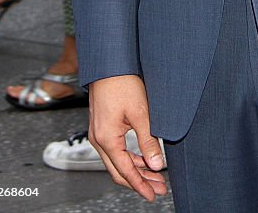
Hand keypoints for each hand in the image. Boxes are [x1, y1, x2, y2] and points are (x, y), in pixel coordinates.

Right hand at [88, 75, 166, 201]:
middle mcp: (99, 139)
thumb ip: (148, 141)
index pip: (125, 171)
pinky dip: (129, 158)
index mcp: (107, 139)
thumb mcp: (141, 113)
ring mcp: (98, 133)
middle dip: (140, 181)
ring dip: (136, 170)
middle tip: (158, 188)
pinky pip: (114, 150)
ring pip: (116, 161)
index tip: (153, 194)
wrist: (108, 63)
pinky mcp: (102, 126)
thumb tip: (157, 164)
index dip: (140, 185)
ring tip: (155, 176)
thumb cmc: (122, 82)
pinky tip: (142, 159)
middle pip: (119, 171)